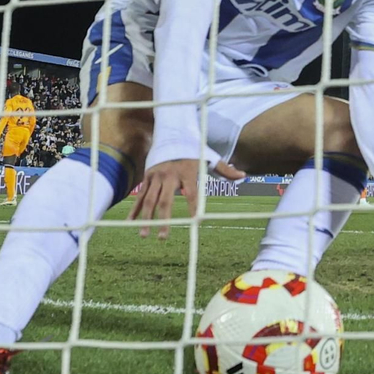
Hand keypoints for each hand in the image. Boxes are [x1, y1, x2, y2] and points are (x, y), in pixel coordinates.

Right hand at [128, 157, 246, 237]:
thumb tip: (243, 176)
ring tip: (144, 235)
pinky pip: (140, 195)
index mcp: (187, 172)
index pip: (192, 193)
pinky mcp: (147, 176)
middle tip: (163, 238)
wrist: (172, 135)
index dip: (194, 207)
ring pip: (149, 200)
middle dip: (163, 220)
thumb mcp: (209, 158)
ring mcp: (156, 176)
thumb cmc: (193, 152)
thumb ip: (225, 170)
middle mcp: (169, 175)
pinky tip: (131, 222)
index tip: (196, 222)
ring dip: (146, 219)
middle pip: (165, 201)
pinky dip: (135, 209)